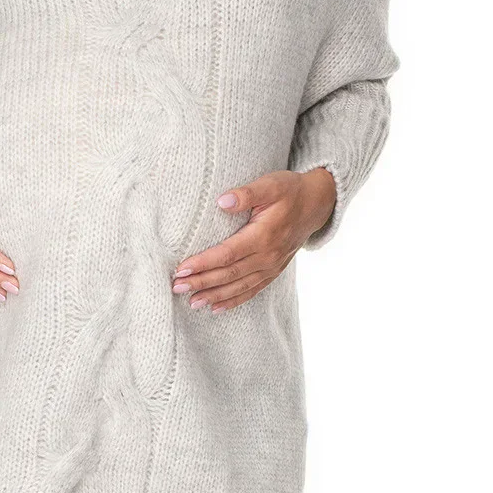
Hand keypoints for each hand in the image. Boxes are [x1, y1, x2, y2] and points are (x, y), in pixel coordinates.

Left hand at [170, 168, 336, 312]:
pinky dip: (233, 300)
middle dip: (201, 282)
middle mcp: (267, 256)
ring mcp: (272, 267)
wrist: (316, 204)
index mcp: (263, 236)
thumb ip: (247, 193)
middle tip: (176, 287)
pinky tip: (216, 307)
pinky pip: (252, 290)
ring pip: (239, 287)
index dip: (203, 263)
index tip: (182, 268)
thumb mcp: (270, 185)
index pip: (227, 254)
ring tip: (192, 302)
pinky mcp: (274, 271)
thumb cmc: (290, 191)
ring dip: (214, 295)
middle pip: (229, 274)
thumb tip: (221, 201)